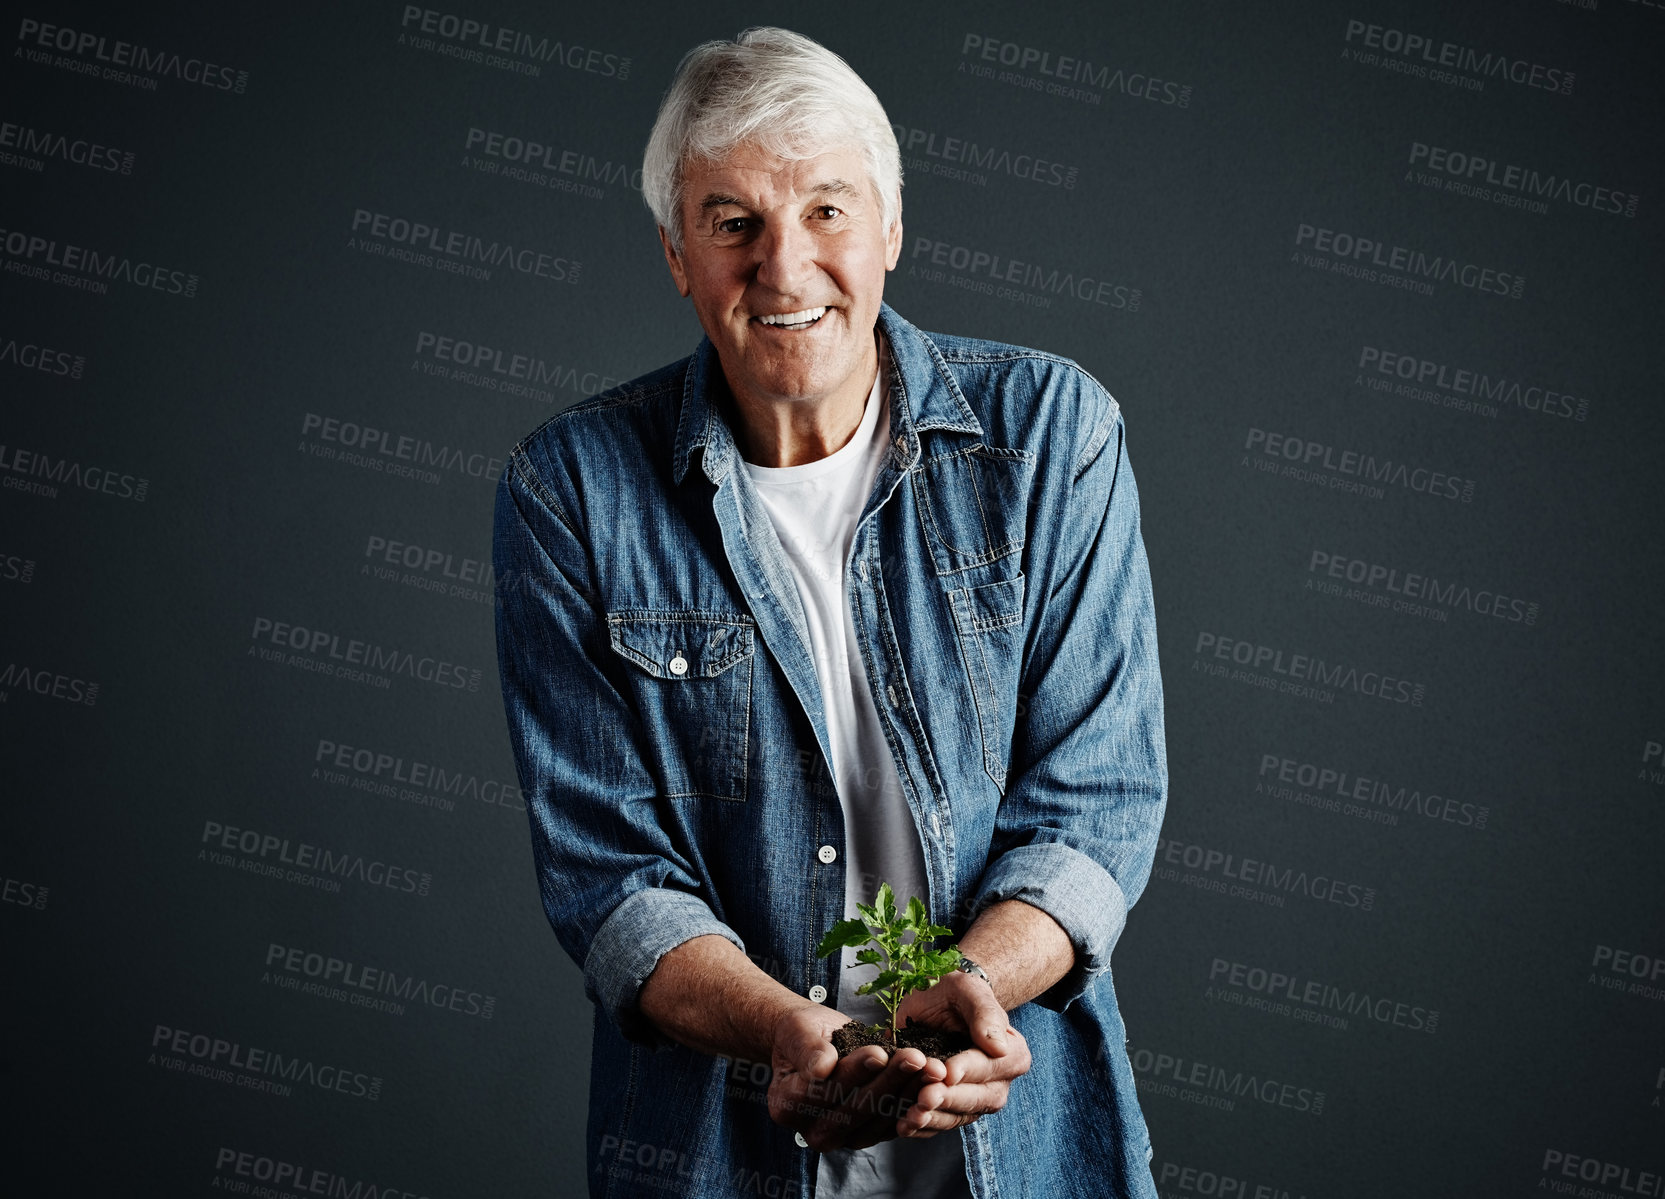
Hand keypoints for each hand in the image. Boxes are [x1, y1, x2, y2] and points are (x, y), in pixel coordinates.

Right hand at [766, 1003, 945, 1151]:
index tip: (878, 1052)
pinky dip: (912, 1099)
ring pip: (879, 1117)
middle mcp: (812, 1131)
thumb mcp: (797, 1031)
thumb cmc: (801, 1033)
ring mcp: (841, 1138)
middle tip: (914, 1056)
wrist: (813, 1042)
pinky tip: (928, 1077)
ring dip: (906, 1090)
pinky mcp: (867, 1135)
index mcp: (786, 1108)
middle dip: (887, 1080)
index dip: (853, 1073)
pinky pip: (893, 1121)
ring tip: (927, 1064)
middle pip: (855, 1108)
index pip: (824, 1093)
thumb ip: (808, 1050)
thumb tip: (821, 1069)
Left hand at [890, 971, 1031, 1137]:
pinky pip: (939, 1124)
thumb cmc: (955, 993)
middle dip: (948, 1099)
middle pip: (976, 1098)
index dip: (967, 1070)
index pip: (990, 1066)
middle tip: (924, 1097)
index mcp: (1012, 1054)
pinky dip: (921, 1127)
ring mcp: (975, 1100)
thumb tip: (998, 1047)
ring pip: (957, 1117)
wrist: (933, 1005)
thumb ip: (984, 1014)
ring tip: (910, 1117)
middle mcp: (998, 1083)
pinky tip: (903, 1125)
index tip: (946, 1072)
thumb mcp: (968, 990)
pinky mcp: (951, 1110)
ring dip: (933, 1119)